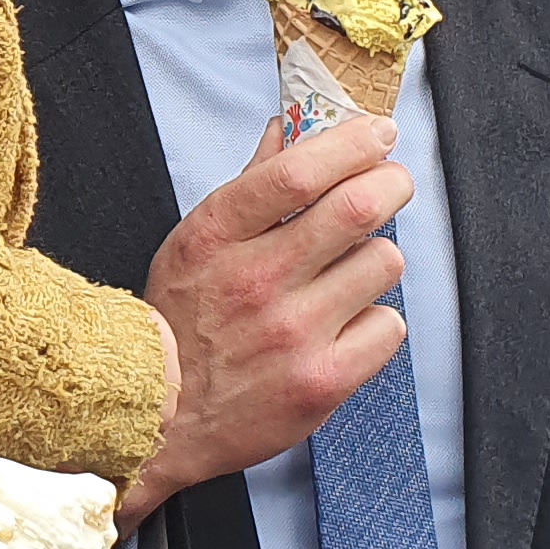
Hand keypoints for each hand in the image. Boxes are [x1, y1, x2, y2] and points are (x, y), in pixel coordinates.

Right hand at [123, 113, 415, 524]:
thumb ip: (248, 184)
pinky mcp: (322, 381)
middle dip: (390, 183)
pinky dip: (374, 321)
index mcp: (217, 236)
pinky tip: (344, 325)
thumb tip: (287, 129)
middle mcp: (256, 281)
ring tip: (348, 274)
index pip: (298, 172)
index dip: (351, 143)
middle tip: (392, 183)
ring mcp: (292, 334)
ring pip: (383, 262)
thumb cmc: (177, 325)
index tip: (378, 133)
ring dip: (375, 259)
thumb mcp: (194, 242)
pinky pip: (388, 325)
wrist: (157, 419)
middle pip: (357, 208)